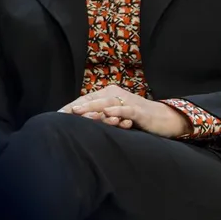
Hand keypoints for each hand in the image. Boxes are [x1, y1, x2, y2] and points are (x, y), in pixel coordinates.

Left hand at [58, 85, 191, 139]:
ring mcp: (128, 102)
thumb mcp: (116, 118)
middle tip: (61, 115)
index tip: (55, 116)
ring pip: (106, 103)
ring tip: (77, 112)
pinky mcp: (139, 112)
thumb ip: (101, 118)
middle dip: (76, 107)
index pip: (86, 99)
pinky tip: (107, 113)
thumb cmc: (138, 119)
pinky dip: (117, 111)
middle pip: (93, 99)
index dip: (71, 107)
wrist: (165, 119)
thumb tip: (79, 124)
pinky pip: (126, 111)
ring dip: (92, 108)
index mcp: (110, 95)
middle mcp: (117, 95)